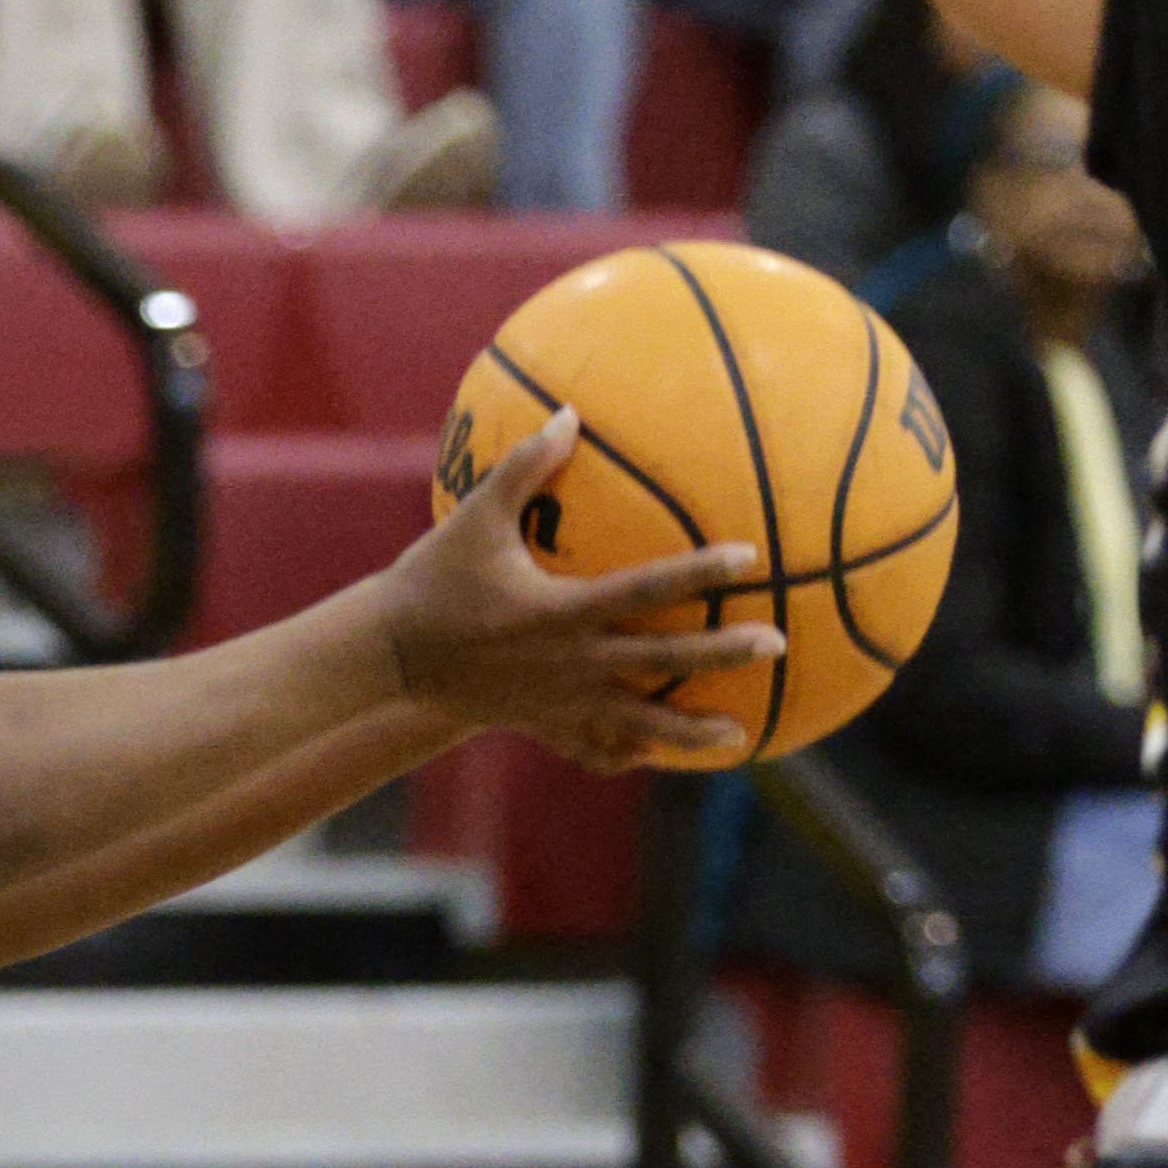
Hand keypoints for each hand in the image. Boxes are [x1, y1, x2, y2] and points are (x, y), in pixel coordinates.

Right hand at [372, 412, 776, 766]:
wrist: (390, 656)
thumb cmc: (434, 579)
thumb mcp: (475, 517)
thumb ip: (525, 466)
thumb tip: (569, 413)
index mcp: (562, 610)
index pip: (646, 588)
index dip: (697, 572)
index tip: (747, 558)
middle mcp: (572, 661)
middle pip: (662, 659)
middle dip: (722, 653)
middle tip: (776, 643)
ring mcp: (560, 702)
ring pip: (639, 723)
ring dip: (691, 731)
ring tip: (739, 734)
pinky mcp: (543, 727)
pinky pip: (595, 748)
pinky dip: (630, 753)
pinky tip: (661, 754)